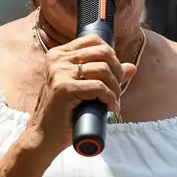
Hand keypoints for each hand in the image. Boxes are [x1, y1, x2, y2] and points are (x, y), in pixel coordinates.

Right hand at [24, 34, 136, 156]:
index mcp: (59, 54)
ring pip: (103, 70)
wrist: (44, 136)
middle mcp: (57, 59)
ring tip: (113, 101)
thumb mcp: (84, 88)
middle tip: (117, 90)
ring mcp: (59, 72)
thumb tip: (131, 67)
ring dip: (115, 88)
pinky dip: (110, 98)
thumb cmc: (64, 113)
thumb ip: (106, 75)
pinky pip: (99, 87)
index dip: (112, 56)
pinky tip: (110, 108)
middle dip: (117, 72)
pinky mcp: (64, 88)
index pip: (94, 41)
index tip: (115, 74)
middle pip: (103, 53)